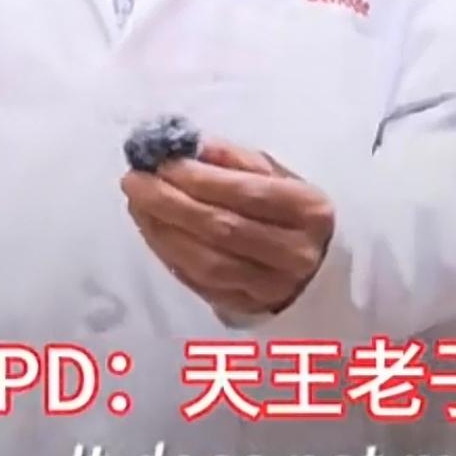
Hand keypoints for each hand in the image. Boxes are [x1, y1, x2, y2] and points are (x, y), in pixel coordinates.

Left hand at [120, 138, 334, 316]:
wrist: (320, 269)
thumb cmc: (293, 213)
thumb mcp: (279, 176)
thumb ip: (236, 160)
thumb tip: (190, 146)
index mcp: (308, 210)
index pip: (245, 193)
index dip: (199, 178)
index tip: (162, 162)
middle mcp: (294, 253)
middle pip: (221, 228)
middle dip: (169, 202)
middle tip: (134, 180)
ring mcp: (271, 287)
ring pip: (207, 262)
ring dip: (163, 231)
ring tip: (137, 204)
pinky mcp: (249, 309)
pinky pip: (201, 284)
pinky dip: (170, 256)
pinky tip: (153, 231)